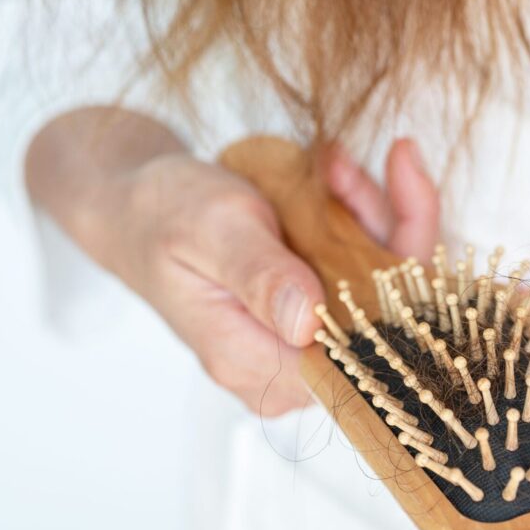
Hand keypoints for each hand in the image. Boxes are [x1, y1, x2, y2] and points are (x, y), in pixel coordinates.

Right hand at [99, 139, 438, 414]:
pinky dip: (364, 217)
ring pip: (385, 285)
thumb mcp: (213, 230)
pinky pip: (369, 268)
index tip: (378, 198)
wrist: (138, 205)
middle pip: (386, 313)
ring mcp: (307, 339)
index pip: (359, 347)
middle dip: (384, 228)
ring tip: (334, 165)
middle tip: (344, 170)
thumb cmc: (163, 215)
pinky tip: (338, 176)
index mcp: (252, 361)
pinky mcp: (320, 312)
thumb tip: (308, 323)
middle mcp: (287, 364)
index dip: (391, 279)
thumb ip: (261, 275)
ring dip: (372, 214)